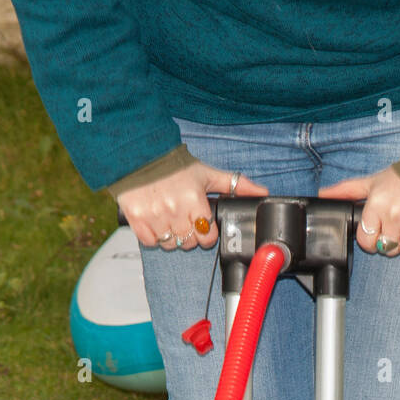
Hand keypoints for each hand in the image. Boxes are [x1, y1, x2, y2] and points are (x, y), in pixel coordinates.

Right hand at [118, 161, 267, 250]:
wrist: (141, 155)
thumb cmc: (175, 166)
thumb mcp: (208, 173)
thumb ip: (236, 185)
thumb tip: (262, 193)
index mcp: (194, 199)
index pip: (208, 237)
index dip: (208, 233)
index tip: (202, 223)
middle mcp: (174, 210)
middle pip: (190, 244)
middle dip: (191, 235)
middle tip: (186, 219)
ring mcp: (154, 216)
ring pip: (171, 245)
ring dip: (173, 237)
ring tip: (171, 220)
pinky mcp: (137, 219)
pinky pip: (150, 242)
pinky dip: (154, 237)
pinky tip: (156, 222)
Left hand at [318, 166, 399, 256]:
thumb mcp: (373, 182)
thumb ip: (347, 190)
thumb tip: (322, 195)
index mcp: (376, 205)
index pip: (365, 241)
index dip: (371, 239)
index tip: (379, 231)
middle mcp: (393, 216)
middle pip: (386, 249)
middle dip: (391, 241)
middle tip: (398, 225)